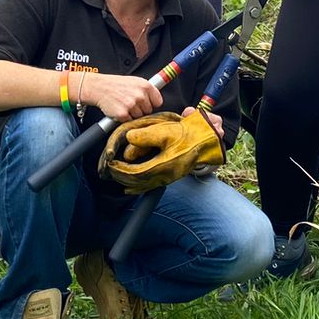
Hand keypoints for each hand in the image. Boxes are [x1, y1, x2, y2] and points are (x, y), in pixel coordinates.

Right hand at [81, 72, 160, 121]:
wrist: (99, 87)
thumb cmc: (116, 84)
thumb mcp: (135, 81)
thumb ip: (147, 90)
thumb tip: (157, 100)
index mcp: (145, 86)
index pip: (158, 102)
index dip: (151, 104)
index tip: (146, 103)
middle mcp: (140, 95)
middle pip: (148, 111)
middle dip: (140, 109)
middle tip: (130, 102)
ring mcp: (131, 105)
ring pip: (139, 117)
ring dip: (132, 114)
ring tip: (124, 105)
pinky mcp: (123, 114)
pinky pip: (129, 121)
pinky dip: (124, 118)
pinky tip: (119, 109)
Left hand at [98, 108, 225, 193]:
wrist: (209, 141)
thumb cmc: (189, 134)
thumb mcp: (166, 131)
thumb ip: (146, 135)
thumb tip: (129, 138)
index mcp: (163, 165)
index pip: (134, 173)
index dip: (120, 169)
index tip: (110, 163)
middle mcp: (165, 176)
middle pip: (137, 182)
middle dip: (121, 176)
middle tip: (109, 170)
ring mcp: (169, 178)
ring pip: (143, 186)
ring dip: (128, 182)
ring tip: (117, 177)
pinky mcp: (171, 176)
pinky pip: (151, 185)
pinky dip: (138, 186)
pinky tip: (130, 188)